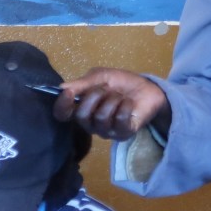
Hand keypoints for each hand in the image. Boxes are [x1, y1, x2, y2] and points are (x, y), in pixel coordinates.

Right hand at [55, 68, 171, 141]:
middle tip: (106, 88)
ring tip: (121, 95)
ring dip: (112, 100)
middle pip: (81, 116)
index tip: (69, 93)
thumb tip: (62, 88)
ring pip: (101, 117)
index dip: (62, 105)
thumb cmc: (122, 83)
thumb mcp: (102, 77)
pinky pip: (119, 120)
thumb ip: (83, 83)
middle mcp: (91, 123)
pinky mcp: (124, 133)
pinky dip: (125, 106)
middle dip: (94, 97)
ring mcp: (107, 131)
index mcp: (82, 109)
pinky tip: (129, 103)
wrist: (148, 88)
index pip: (63, 115)